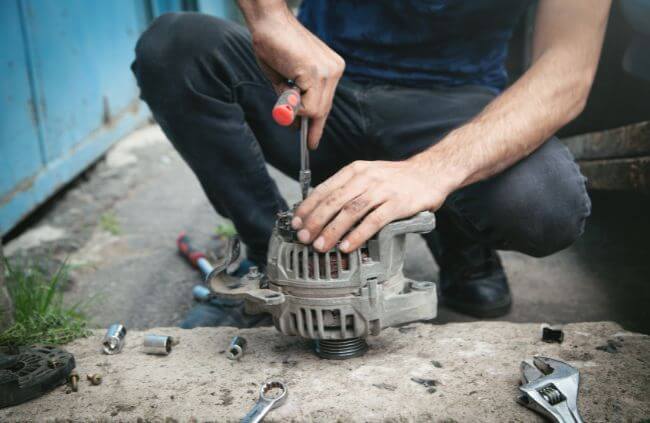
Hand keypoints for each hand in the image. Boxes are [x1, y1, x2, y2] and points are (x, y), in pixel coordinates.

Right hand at [245, 6, 344, 148]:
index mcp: (331, 69)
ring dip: (295, 109)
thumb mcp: (284, 79)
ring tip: (284, 87)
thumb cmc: (273, 45)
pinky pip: (307, 105)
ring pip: (315, 110)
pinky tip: (286, 85)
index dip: (319, 123)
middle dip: (312, 126)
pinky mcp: (315, 73)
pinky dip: (293, 104)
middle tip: (308, 144)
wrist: (268, 21)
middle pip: (323, 109)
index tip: (313, 140)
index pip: (326, 103)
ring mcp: (327, 71)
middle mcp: (334, 70)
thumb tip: (294, 124)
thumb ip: (291, 100)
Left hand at [291, 159, 454, 252]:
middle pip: (334, 201)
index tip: (296, 223)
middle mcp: (366, 178)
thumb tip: (323, 210)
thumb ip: (348, 189)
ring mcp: (382, 190)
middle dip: (315, 221)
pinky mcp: (397, 204)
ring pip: (350, 211)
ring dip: (332, 230)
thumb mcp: (369, 175)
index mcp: (355, 170)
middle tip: (303, 238)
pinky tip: (347, 246)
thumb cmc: (397, 179)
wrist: (431, 172)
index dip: (308, 207)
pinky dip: (358, 235)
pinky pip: (373, 221)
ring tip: (320, 246)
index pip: (325, 189)